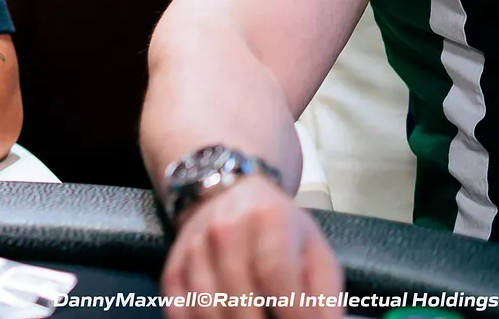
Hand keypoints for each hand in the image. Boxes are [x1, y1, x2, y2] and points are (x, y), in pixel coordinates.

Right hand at [162, 176, 341, 318]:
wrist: (226, 192)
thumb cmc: (278, 227)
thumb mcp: (314, 250)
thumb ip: (325, 294)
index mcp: (268, 220)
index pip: (276, 274)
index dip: (293, 313)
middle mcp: (225, 230)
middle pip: (239, 298)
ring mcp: (194, 247)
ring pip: (208, 307)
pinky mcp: (174, 264)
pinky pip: (179, 308)